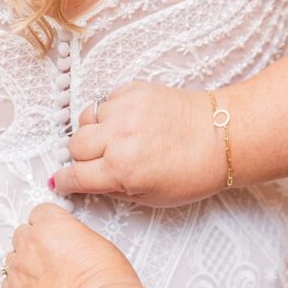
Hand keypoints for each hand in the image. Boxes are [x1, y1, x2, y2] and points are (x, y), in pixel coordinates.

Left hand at [1, 203, 140, 287]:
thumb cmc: (106, 285)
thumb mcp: (100, 246)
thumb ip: (75, 239)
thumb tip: (72, 245)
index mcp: (51, 225)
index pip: (40, 213)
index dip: (49, 225)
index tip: (55, 234)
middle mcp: (30, 243)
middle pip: (23, 235)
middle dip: (35, 245)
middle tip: (53, 261)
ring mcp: (18, 269)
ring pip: (13, 260)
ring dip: (26, 267)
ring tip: (48, 282)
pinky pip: (8, 285)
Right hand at [51, 81, 227, 206]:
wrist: (225, 136)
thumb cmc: (193, 171)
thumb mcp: (151, 197)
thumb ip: (113, 190)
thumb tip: (83, 183)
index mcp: (123, 171)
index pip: (75, 176)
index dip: (65, 181)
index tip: (63, 181)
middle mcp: (120, 139)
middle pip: (75, 146)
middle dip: (82, 156)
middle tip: (100, 159)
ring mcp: (125, 111)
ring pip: (86, 121)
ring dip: (96, 131)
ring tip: (118, 138)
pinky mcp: (133, 91)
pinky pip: (104, 102)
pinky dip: (111, 113)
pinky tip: (130, 122)